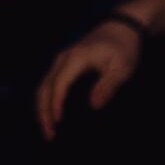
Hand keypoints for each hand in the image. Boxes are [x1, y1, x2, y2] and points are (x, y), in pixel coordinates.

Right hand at [36, 18, 141, 140]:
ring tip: (48, 130)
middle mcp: (62, 59)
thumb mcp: (122, 68)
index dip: (56, 104)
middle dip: (43, 111)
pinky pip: (48, 84)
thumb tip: (93, 106)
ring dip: (42, 108)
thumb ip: (107, 86)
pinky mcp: (63, 65)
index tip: (58, 124)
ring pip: (42, 85)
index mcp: (75, 59)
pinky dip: (46, 100)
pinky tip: (52, 115)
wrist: (120, 28)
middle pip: (44, 86)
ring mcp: (60, 61)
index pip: (59, 83)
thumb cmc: (123, 48)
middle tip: (49, 136)